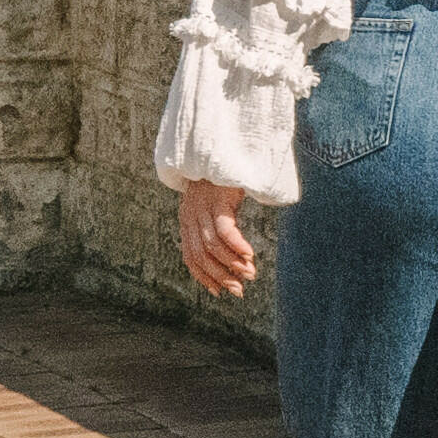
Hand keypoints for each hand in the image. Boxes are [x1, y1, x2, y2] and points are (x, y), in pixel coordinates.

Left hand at [173, 177, 257, 303]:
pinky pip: (225, 229)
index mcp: (188, 220)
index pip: (190, 257)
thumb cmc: (224, 177)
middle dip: (221, 276)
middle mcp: (191, 215)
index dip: (204, 277)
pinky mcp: (218, 199)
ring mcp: (203, 207)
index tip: (219, 292)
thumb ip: (217, 223)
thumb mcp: (216, 203)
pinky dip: (237, 245)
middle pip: (202, 256)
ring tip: (250, 274)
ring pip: (213, 246)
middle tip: (239, 290)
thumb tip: (232, 249)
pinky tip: (250, 255)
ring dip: (232, 264)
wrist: (224, 145)